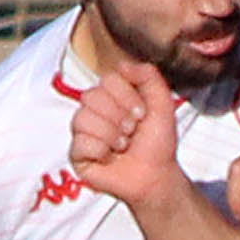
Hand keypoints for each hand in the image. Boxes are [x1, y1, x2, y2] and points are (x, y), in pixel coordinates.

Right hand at [68, 62, 183, 201]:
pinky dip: (100, 151)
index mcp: (112, 96)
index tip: (141, 114)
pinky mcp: (77, 154)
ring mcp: (83, 132)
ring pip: (82, 119)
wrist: (155, 175)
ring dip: (111, 134)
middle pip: (91, 96)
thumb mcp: (162, 104)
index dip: (127, 96)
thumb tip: (123, 65)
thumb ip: (149, 77)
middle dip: (118, 116)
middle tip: (131, 130)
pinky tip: (109, 157)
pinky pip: (80, 143)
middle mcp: (94, 111)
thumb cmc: (157, 143)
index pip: (107, 79)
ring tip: (122, 145)